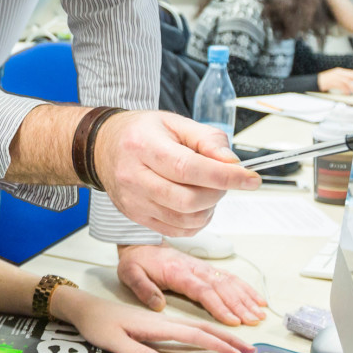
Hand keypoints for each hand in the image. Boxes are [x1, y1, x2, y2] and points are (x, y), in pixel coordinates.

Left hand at [50, 286, 255, 352]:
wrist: (85, 307)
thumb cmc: (97, 322)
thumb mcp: (113, 341)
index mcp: (156, 323)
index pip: (192, 333)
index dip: (216, 343)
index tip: (235, 352)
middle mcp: (164, 318)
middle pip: (203, 326)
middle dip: (228, 337)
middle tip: (250, 350)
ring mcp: (163, 318)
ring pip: (200, 322)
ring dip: (223, 330)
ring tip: (242, 340)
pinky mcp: (160, 321)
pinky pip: (192, 322)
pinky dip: (210, 326)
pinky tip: (216, 331)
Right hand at [93, 111, 260, 236]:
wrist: (102, 148)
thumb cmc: (141, 133)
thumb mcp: (175, 122)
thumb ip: (207, 139)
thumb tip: (232, 163)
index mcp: (143, 146)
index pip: (189, 168)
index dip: (224, 176)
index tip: (250, 179)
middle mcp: (134, 176)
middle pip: (188, 199)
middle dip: (218, 193)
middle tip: (226, 181)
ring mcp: (133, 201)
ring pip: (184, 219)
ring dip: (209, 209)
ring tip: (208, 190)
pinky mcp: (136, 217)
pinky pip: (176, 230)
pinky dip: (196, 221)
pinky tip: (196, 204)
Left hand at [117, 245, 266, 325]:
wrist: (140, 242)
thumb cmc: (137, 261)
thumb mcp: (130, 274)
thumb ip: (144, 289)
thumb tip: (159, 306)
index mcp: (178, 272)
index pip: (203, 291)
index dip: (219, 306)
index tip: (232, 320)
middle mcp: (195, 269)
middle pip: (222, 288)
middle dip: (240, 305)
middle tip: (253, 321)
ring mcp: (203, 268)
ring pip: (230, 282)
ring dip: (246, 298)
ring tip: (259, 313)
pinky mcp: (206, 269)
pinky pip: (230, 278)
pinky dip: (245, 288)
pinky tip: (257, 299)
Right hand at [317, 68, 352, 95]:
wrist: (315, 82)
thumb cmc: (326, 82)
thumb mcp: (336, 79)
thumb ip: (344, 81)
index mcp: (340, 71)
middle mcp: (338, 73)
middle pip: (352, 75)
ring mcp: (335, 77)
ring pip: (347, 81)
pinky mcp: (331, 82)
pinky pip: (340, 86)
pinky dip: (345, 90)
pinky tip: (347, 94)